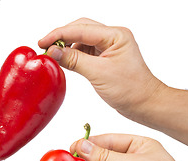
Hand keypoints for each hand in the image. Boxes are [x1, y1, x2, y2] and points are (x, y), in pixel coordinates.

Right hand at [40, 18, 187, 146]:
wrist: (145, 104)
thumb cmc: (130, 90)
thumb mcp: (98, 74)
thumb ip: (74, 60)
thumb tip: (53, 52)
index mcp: (115, 35)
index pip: (80, 28)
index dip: (58, 34)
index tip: (42, 42)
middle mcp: (113, 37)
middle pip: (80, 29)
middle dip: (61, 37)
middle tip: (44, 48)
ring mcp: (110, 47)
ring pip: (82, 40)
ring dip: (66, 46)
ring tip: (52, 56)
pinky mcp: (106, 58)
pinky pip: (85, 51)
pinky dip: (73, 55)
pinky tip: (64, 61)